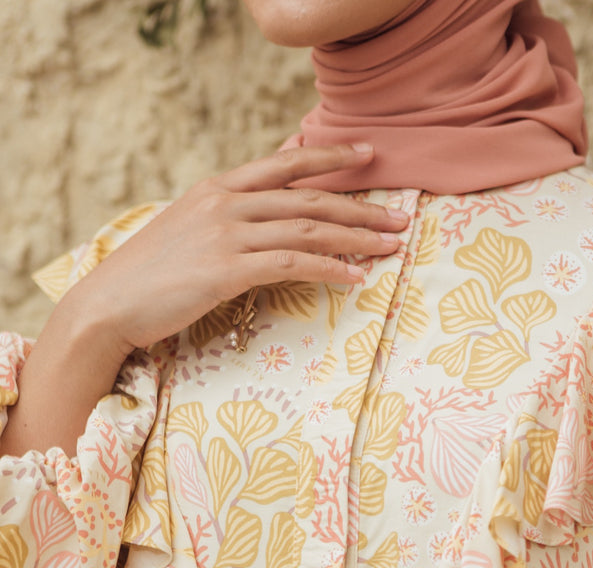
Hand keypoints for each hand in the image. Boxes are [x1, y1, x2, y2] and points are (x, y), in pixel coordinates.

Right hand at [80, 143, 407, 353]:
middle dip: (360, 208)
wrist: (110, 304)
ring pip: (306, 228)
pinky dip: (329, 268)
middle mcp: (225, 203)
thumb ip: (230, 212)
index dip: (331, 158)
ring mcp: (226, 234)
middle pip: (308, 198)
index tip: (370, 155)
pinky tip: (356, 276)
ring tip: (390, 247)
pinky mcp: (227, 270)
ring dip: (355, 239)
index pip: (286, 164)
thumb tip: (264, 208)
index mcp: (218, 189)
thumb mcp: (191, 230)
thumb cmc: (152, 276)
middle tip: (399, 219)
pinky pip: (291, 264)